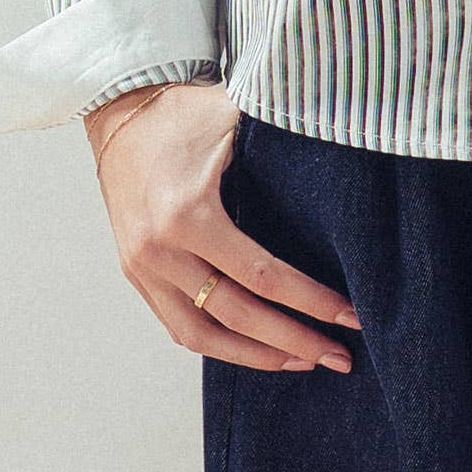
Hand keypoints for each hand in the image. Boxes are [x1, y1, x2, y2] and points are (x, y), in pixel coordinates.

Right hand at [84, 81, 363, 370]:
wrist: (120, 109)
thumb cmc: (184, 110)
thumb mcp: (235, 117)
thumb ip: (284, 135)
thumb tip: (349, 143)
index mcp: (189, 215)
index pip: (262, 276)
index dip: (310, 301)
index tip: (351, 316)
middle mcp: (160, 251)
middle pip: (237, 317)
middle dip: (294, 341)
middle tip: (340, 357)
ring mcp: (143, 267)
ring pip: (202, 336)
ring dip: (255, 356)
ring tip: (302, 361)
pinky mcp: (135, 273)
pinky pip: (177, 324)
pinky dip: (217, 342)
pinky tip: (253, 347)